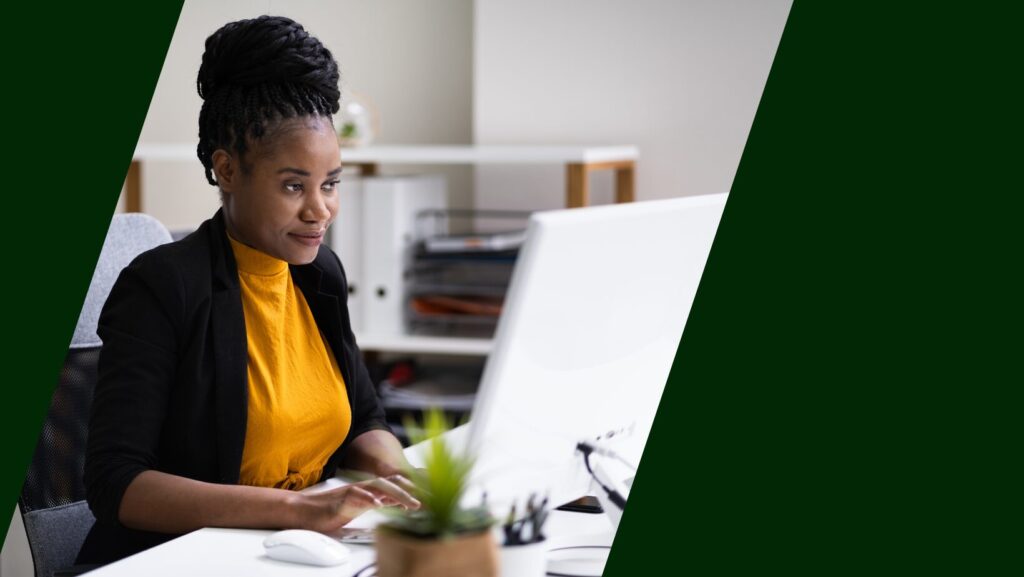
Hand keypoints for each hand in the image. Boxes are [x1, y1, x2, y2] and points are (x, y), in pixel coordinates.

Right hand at [290, 475, 420, 532]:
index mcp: (372, 491)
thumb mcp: (363, 506)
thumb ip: (380, 501)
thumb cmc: (334, 510)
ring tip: (412, 504)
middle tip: (430, 501)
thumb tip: (400, 501)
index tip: (434, 495)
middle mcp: (365, 488)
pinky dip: (367, 498)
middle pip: (393, 483)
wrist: (306, 511)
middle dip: (413, 491)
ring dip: (397, 494)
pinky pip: (355, 496)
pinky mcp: (341, 498)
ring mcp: (353, 491)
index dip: (415, 489)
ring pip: (379, 487)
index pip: (398, 485)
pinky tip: (377, 504)